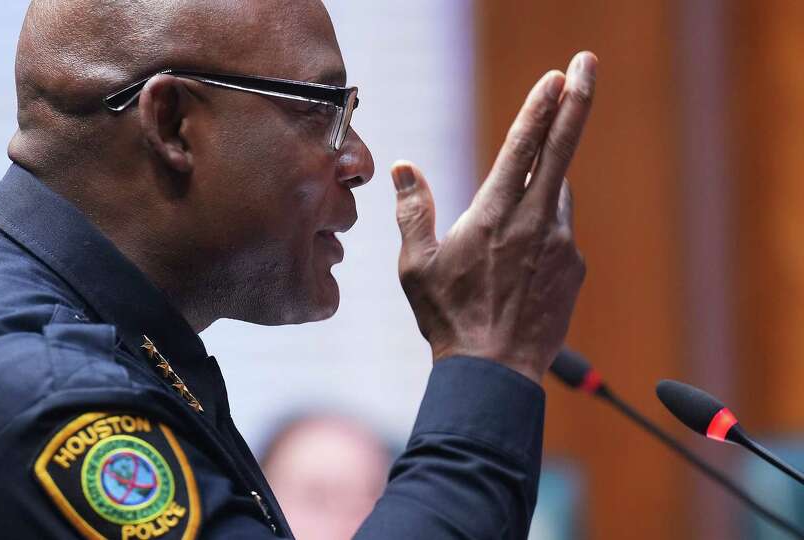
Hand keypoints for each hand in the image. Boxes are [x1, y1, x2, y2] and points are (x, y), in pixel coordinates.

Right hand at [392, 52, 596, 383]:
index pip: (524, 147)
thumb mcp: (415, 265)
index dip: (540, 106)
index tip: (556, 75)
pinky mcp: (574, 268)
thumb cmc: (448, 318)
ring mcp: (562, 246)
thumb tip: (404, 167)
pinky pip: (561, 234)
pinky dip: (545, 231)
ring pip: (557, 196)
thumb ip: (413, 210)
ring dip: (544, 188)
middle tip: (586, 63)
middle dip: (576, 101)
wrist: (494, 373)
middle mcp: (536, 223)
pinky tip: (519, 264)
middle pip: (562, 150)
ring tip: (506, 231)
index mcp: (495, 216)